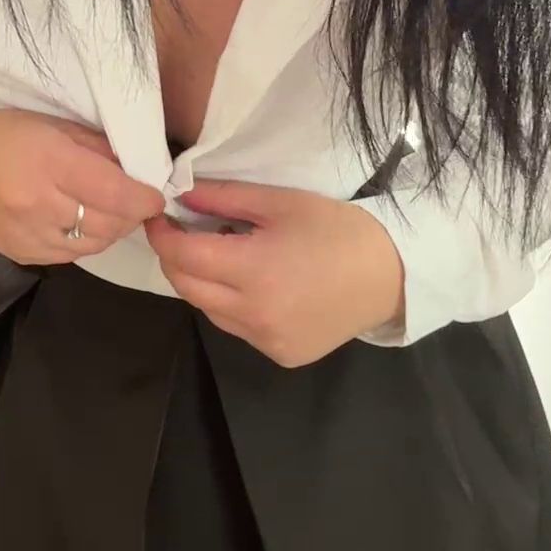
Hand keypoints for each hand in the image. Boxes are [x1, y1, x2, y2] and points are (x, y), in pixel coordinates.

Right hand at [0, 109, 164, 265]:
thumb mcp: (50, 126)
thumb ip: (96, 149)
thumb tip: (137, 169)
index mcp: (48, 163)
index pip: (114, 192)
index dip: (144, 198)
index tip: (156, 195)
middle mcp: (38, 205)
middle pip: (108, 223)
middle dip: (132, 214)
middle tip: (137, 200)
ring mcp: (28, 235)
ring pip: (93, 245)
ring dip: (111, 230)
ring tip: (111, 210)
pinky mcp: (21, 254)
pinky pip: (70, 255)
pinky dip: (85, 241)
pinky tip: (81, 222)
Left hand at [145, 181, 405, 367]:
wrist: (392, 275)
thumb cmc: (338, 229)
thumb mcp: (280, 202)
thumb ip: (223, 199)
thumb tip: (177, 195)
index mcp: (254, 271)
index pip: (182, 256)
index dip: (162, 234)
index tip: (158, 216)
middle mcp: (253, 314)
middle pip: (187, 287)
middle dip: (176, 258)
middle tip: (186, 232)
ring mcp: (266, 340)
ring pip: (208, 310)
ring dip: (203, 283)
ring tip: (226, 256)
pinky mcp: (280, 355)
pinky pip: (236, 328)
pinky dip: (232, 306)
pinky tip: (257, 286)